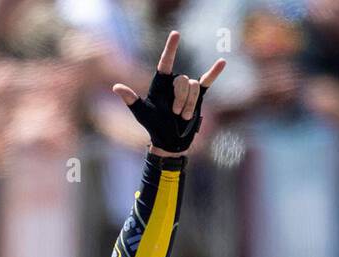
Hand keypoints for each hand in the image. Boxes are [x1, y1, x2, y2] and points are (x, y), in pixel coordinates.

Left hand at [112, 31, 225, 155]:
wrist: (169, 141)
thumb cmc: (153, 126)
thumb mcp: (141, 113)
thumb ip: (131, 99)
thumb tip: (116, 86)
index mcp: (160, 84)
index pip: (166, 62)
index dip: (171, 48)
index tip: (176, 34)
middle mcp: (173, 84)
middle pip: (183, 81)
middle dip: (181, 99)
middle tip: (175, 114)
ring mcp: (187, 90)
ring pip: (194, 87)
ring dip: (189, 104)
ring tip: (183, 117)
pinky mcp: (198, 96)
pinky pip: (207, 81)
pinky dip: (214, 73)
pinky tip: (222, 62)